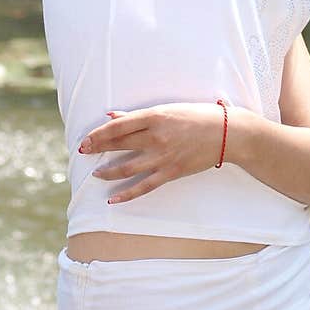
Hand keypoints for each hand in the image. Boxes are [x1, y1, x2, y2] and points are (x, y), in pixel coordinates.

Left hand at [78, 102, 228, 203]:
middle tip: (82, 152)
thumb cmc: (198, 116)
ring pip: (127, 167)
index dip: (99, 134)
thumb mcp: (168, 110)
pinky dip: (127, 194)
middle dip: (98, 149)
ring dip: (108, 172)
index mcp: (155, 116)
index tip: (86, 138)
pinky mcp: (171, 172)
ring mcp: (163, 156)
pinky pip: (144, 186)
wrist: (227, 133)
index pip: (118, 126)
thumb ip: (138, 115)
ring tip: (96, 174)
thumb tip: (111, 116)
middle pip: (119, 145)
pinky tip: (113, 199)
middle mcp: (157, 136)